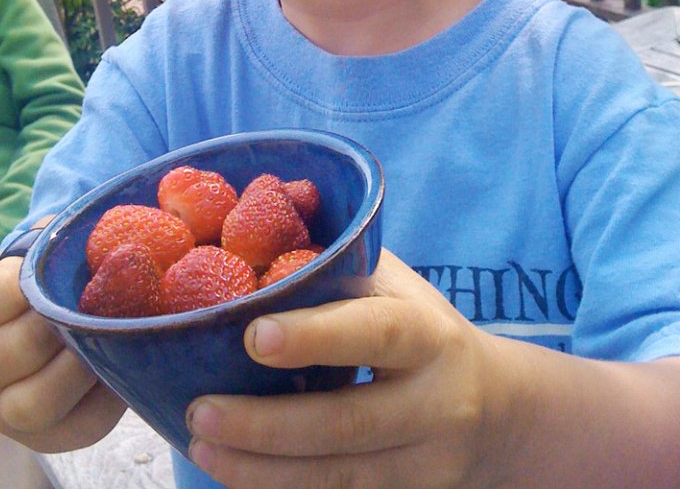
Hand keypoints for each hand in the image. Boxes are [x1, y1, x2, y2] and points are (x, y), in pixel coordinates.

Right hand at [0, 253, 125, 452]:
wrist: (42, 340)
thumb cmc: (38, 288)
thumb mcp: (31, 258)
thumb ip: (48, 242)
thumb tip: (80, 230)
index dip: (34, 279)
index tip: (60, 268)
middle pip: (20, 347)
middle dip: (65, 321)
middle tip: (94, 301)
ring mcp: (1, 412)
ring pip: (39, 400)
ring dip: (82, 363)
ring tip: (106, 333)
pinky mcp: (47, 438)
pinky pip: (80, 422)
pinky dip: (108, 391)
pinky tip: (118, 361)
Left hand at [184, 249, 512, 488]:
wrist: (500, 409)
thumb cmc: (423, 328)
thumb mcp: (397, 289)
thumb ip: (340, 269)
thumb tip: (256, 236)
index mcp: (427, 333)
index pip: (374, 333)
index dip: (316, 337)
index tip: (254, 336)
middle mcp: (434, 401)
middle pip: (347, 422)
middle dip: (266, 424)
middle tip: (200, 411)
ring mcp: (427, 462)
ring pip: (338, 475)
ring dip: (261, 470)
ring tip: (202, 447)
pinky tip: (238, 476)